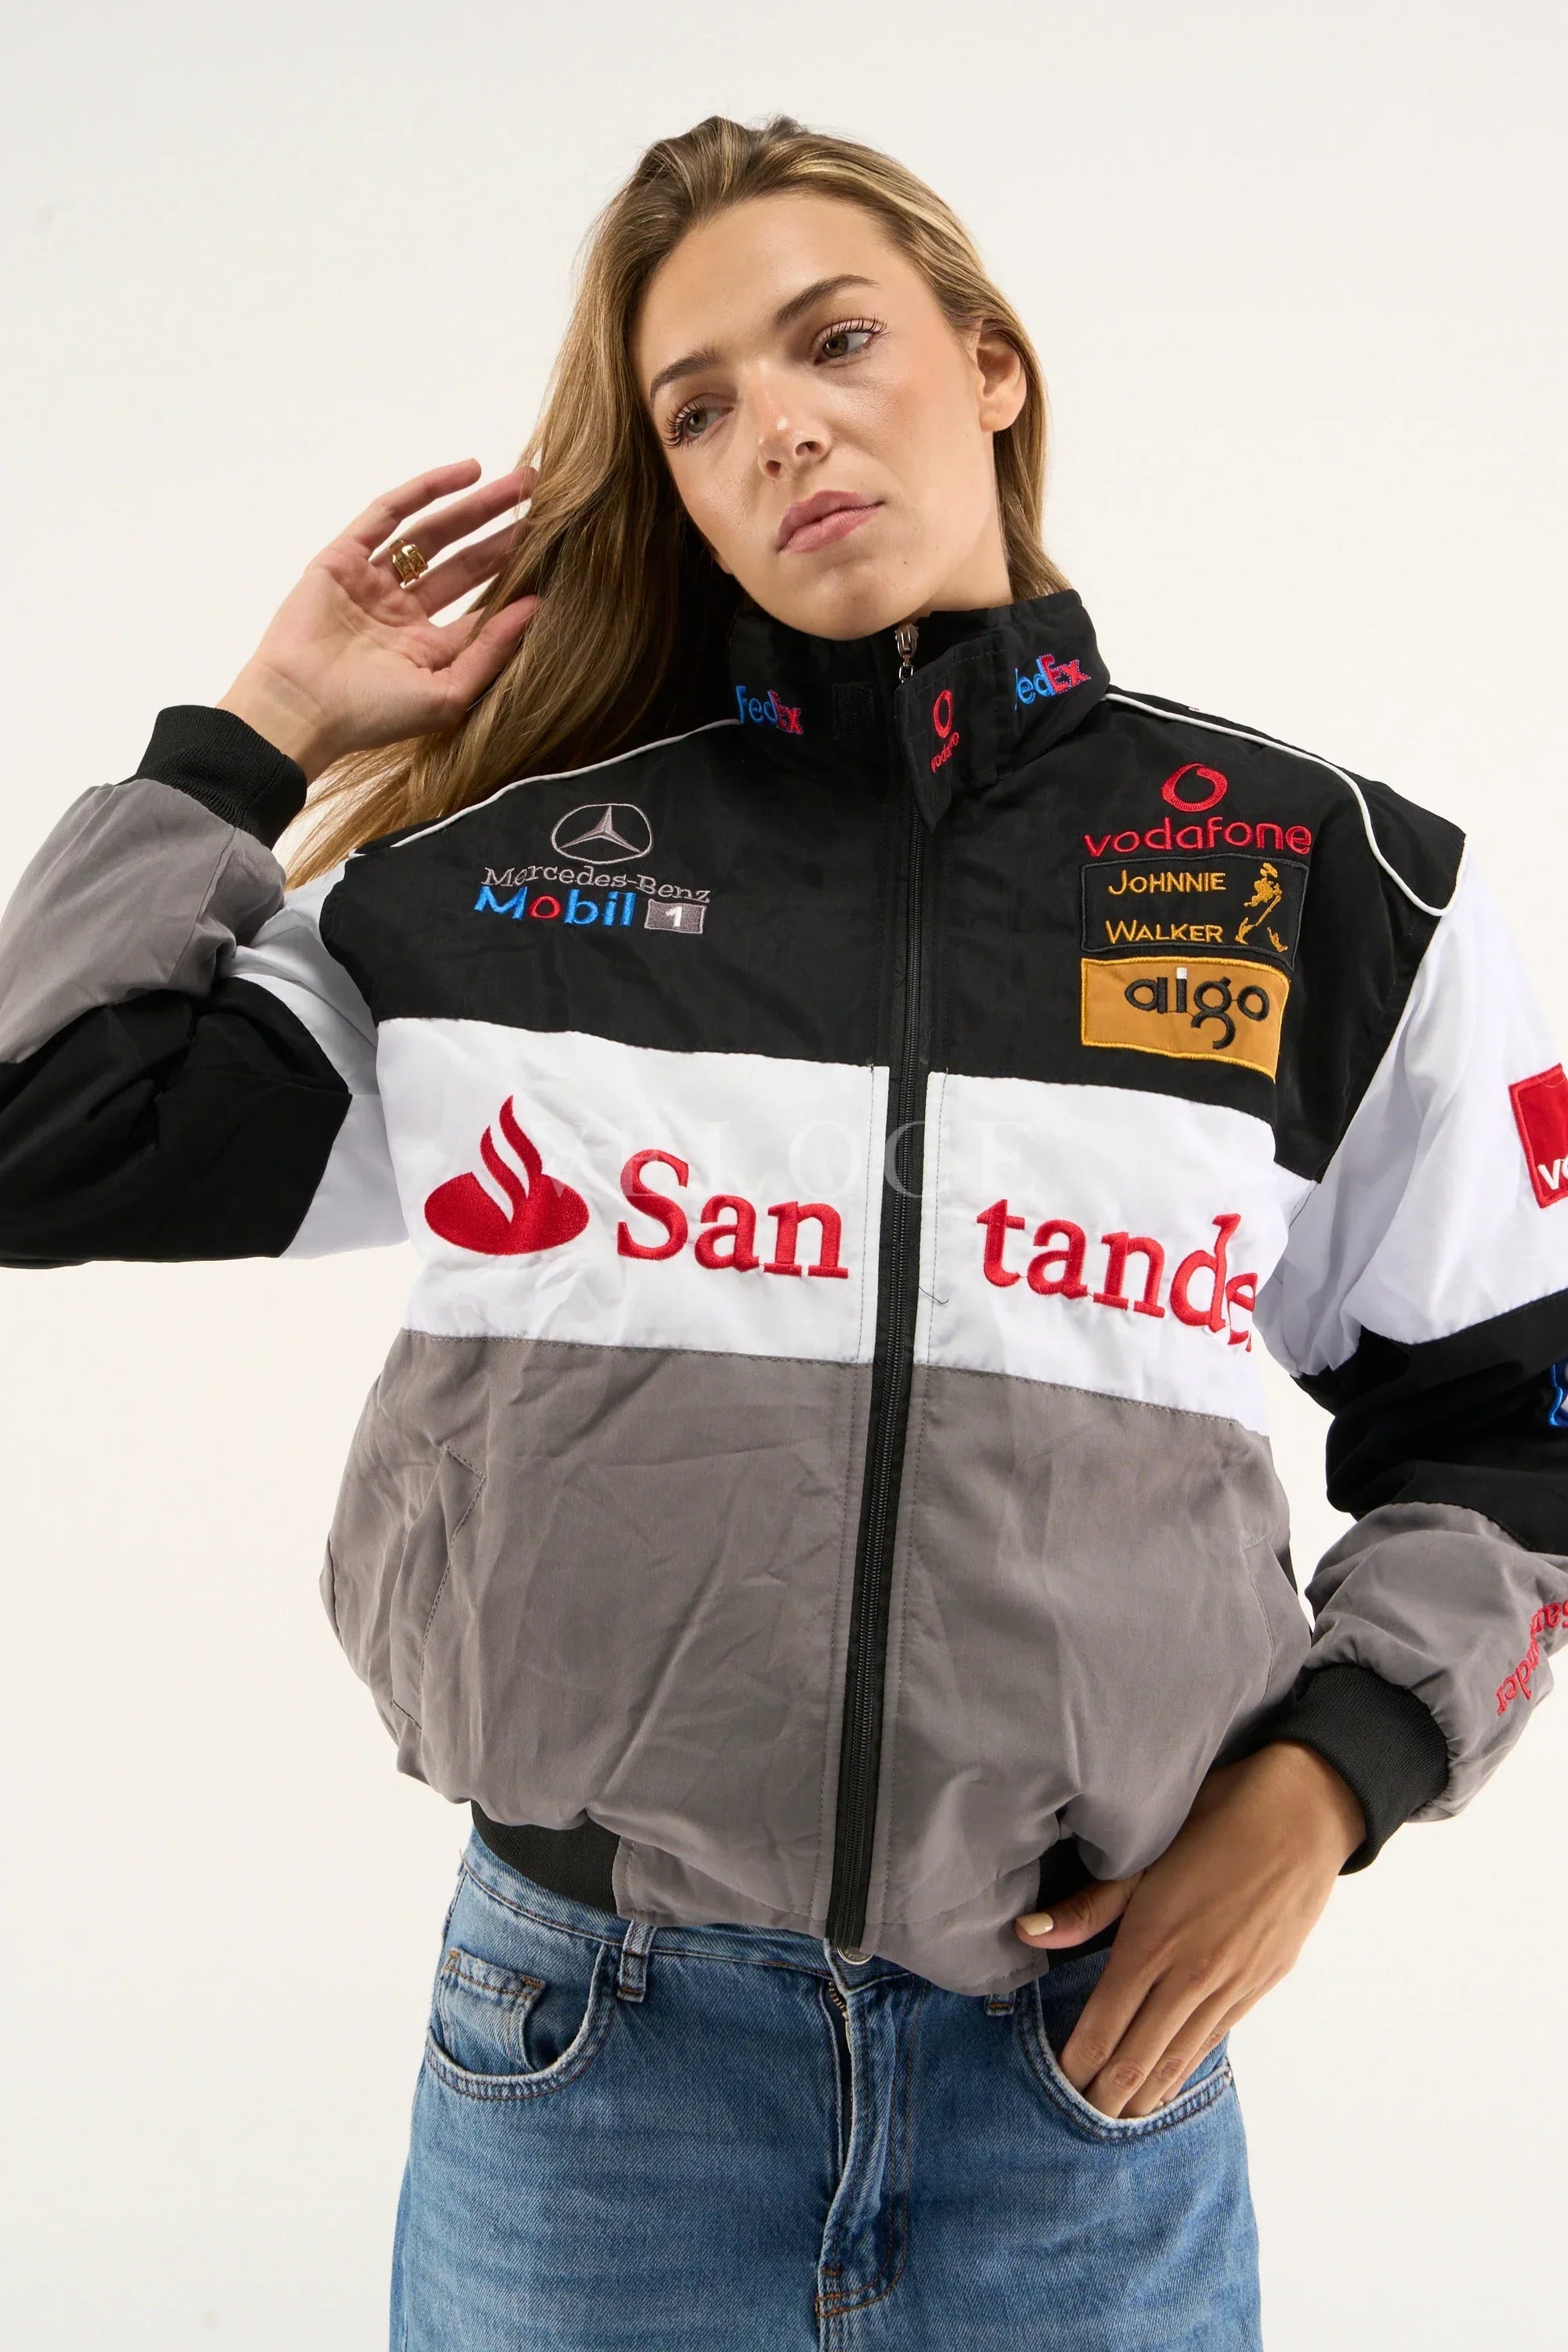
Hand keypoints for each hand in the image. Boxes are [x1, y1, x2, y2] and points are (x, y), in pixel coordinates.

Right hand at [216, 459, 541, 782]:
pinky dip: (426, 490)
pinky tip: (467, 472)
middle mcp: (401, 614)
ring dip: (476, 506)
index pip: (480, 607)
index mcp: (426, 650)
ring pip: (433, 534)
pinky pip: (388, 514)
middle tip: (549, 504)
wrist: (300, 708)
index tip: (559, 557)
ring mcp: (371, 583)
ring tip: (521, 483)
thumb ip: (490, 651)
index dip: (517, 581)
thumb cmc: (372, 716)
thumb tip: (536, 607)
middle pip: (464, 564)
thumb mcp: (446, 693)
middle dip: (504, 533)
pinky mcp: (342, 558)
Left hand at [1013, 1741, 1364, 2118]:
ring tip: (1119, 2120)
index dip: (1076, 2065)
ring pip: (1178, 2059)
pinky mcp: (1259, 1985)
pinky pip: (1213, 2040)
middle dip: (1105, 2096)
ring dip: (1146, 2094)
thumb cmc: (1214, 1819)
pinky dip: (1185, 2068)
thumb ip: (1089, 1906)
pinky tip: (1170, 2081)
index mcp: (1153, 1943)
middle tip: (1079, 2122)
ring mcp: (1230, 1986)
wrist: (1301, 1817)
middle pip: (1138, 2058)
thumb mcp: (1144, 1854)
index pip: (1103, 2027)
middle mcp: (1191, 1977)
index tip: (1055, 2088)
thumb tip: (1028, 1933)